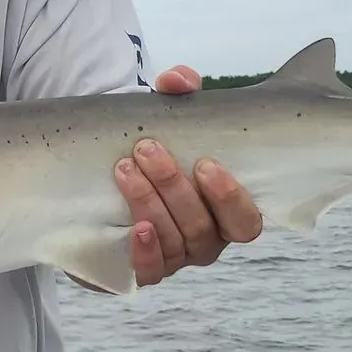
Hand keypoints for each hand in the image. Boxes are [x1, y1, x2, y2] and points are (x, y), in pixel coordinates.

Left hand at [115, 64, 264, 285]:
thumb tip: (176, 80)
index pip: (245, 222)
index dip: (230, 199)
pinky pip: (150, 272)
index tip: (205, 164)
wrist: (106, 176)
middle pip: (201, 228)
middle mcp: (204, 241)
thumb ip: (179, 93)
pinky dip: (145, 251)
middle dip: (174, 187)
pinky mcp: (142, 268)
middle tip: (148, 148)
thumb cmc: (156, 147)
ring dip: (149, 203)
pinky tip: (135, 227)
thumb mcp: (169, 118)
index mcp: (224, 213)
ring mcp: (174, 259)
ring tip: (124, 168)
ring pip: (173, 242)